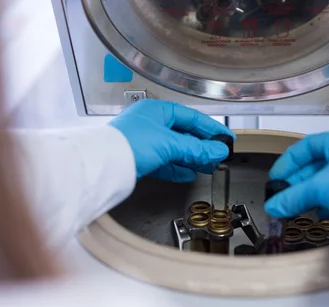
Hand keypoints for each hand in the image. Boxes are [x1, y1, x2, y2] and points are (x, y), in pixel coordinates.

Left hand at [109, 99, 234, 181]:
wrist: (102, 165)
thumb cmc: (129, 144)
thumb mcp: (170, 144)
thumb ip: (197, 149)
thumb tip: (218, 151)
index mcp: (157, 110)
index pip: (191, 117)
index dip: (211, 129)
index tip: (226, 139)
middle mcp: (150, 123)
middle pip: (183, 133)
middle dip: (203, 146)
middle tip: (219, 156)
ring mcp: (144, 141)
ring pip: (174, 149)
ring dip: (192, 158)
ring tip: (208, 166)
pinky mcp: (139, 158)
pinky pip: (164, 162)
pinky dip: (177, 167)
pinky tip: (189, 173)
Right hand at [265, 131, 328, 219]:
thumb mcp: (319, 188)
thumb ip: (293, 196)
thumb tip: (275, 204)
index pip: (307, 146)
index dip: (288, 162)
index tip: (277, 177)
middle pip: (318, 164)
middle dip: (299, 181)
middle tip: (286, 194)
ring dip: (313, 192)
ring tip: (300, 204)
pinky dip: (328, 201)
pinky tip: (321, 211)